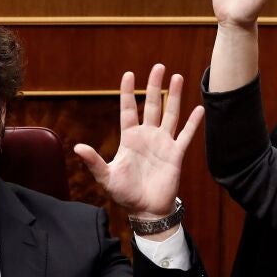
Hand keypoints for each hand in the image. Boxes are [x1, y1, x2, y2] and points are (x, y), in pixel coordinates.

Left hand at [75, 64, 203, 217]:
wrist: (146, 210)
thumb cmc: (125, 194)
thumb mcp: (106, 177)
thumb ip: (94, 161)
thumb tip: (77, 147)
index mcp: (129, 138)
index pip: (129, 110)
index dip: (128, 92)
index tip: (129, 74)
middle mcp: (147, 136)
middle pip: (152, 105)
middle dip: (155, 86)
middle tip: (158, 66)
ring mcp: (163, 143)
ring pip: (170, 114)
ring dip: (175, 96)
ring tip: (177, 77)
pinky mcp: (176, 154)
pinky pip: (185, 135)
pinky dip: (192, 123)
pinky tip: (198, 108)